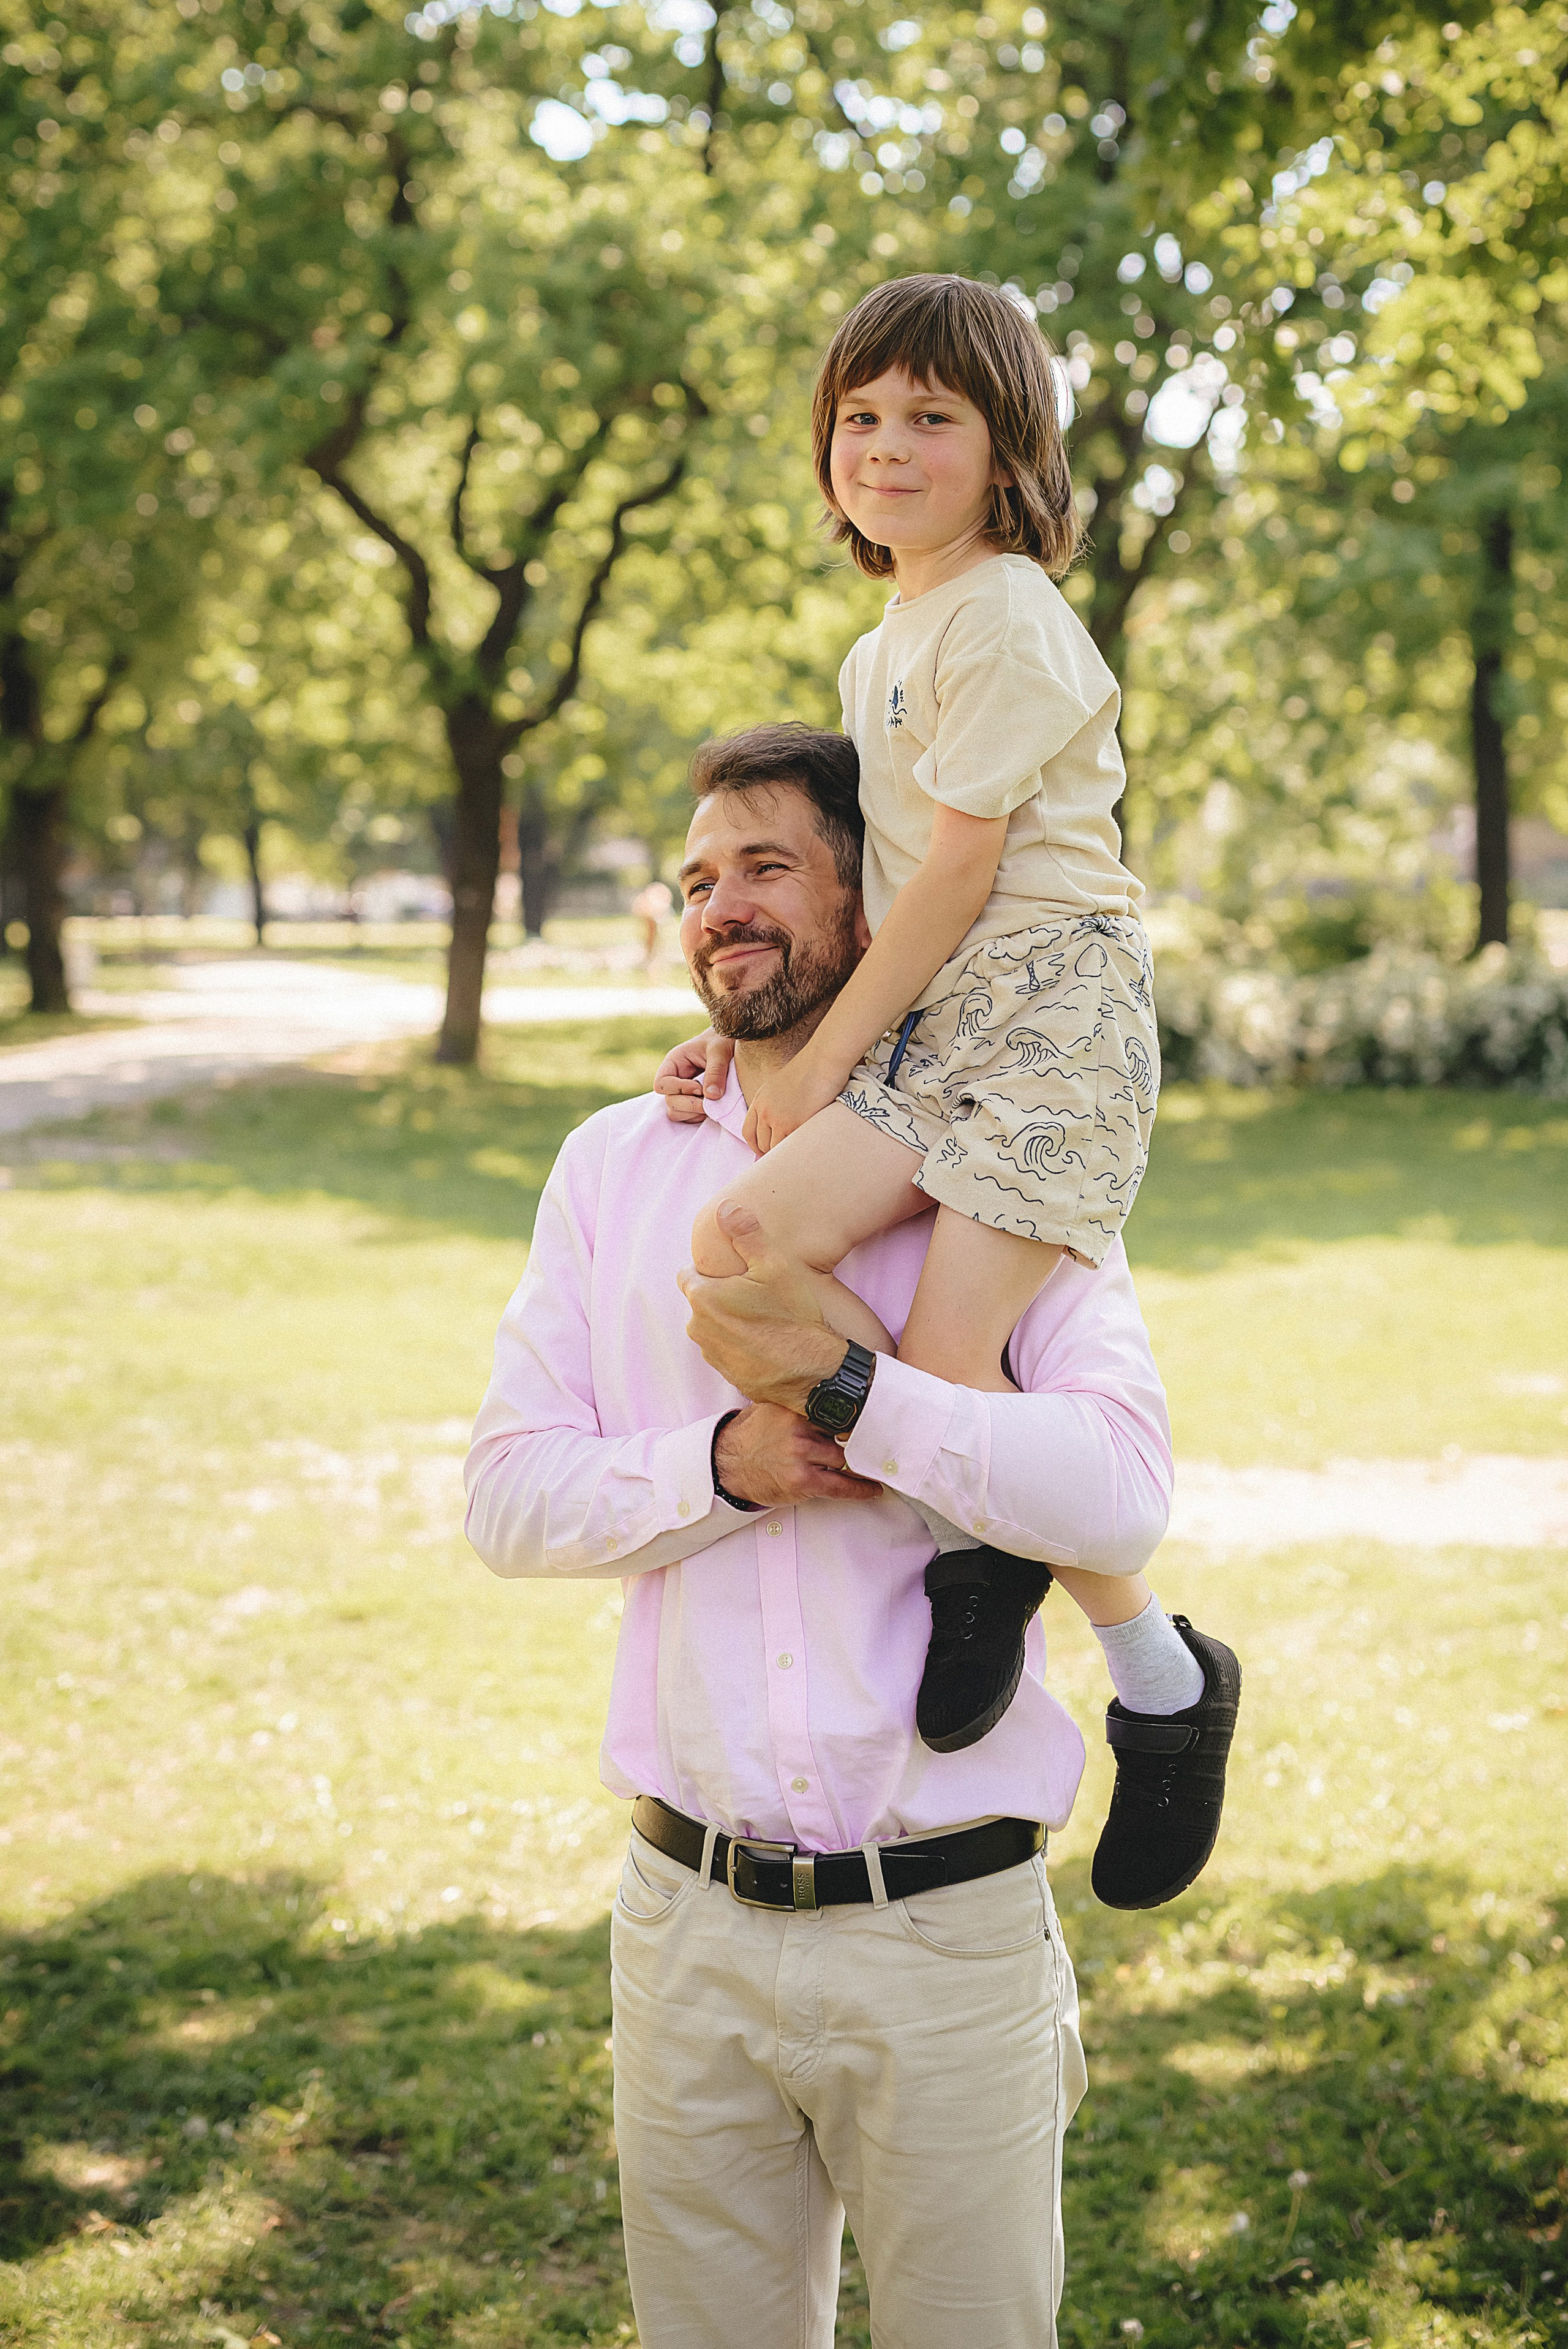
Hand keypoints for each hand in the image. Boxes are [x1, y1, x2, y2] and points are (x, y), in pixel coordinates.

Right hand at [654, 1028, 733, 1124]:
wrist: (736, 1044)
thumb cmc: (724, 1040)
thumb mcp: (720, 1050)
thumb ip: (716, 1070)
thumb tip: (711, 1096)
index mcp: (675, 1062)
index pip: (661, 1084)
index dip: (678, 1089)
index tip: (698, 1088)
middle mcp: (676, 1079)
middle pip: (669, 1102)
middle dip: (689, 1104)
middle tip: (711, 1100)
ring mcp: (684, 1093)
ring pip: (677, 1113)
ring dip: (695, 1112)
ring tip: (714, 1103)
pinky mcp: (695, 1102)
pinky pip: (690, 1118)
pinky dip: (701, 1116)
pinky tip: (715, 1106)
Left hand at [678, 1204, 848, 1412]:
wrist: (814, 1372)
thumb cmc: (795, 1317)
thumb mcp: (775, 1266)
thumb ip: (746, 1233)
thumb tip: (724, 1208)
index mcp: (703, 1296)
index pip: (689, 1274)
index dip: (714, 1272)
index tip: (740, 1276)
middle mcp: (698, 1328)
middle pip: (703, 1301)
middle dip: (723, 1296)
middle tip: (758, 1296)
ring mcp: (712, 1354)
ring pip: (714, 1327)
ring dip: (731, 1322)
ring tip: (766, 1320)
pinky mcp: (727, 1374)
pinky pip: (727, 1350)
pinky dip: (741, 1345)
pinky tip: (768, 1342)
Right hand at [714, 1403, 881, 1508]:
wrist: (726, 1466)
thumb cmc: (750, 1437)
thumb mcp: (771, 1408)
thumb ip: (797, 1402)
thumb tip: (827, 1392)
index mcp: (794, 1409)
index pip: (835, 1410)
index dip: (858, 1416)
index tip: (878, 1417)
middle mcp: (799, 1430)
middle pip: (844, 1434)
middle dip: (863, 1440)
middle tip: (887, 1442)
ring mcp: (801, 1456)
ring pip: (845, 1459)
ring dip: (864, 1465)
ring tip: (881, 1466)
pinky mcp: (802, 1481)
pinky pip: (840, 1485)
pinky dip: (860, 1489)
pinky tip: (873, 1490)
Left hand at [741, 1049, 845, 1155]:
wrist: (822, 1061)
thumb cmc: (810, 1070)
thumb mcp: (780, 1085)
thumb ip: (774, 1104)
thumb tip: (780, 1124)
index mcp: (759, 1100)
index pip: (748, 1132)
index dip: (755, 1145)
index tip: (764, 1151)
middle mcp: (764, 1111)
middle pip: (761, 1143)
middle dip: (771, 1152)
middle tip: (784, 1156)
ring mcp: (778, 1119)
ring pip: (775, 1148)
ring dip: (785, 1152)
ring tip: (797, 1152)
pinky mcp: (794, 1125)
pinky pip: (791, 1147)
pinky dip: (797, 1150)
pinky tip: (806, 1148)